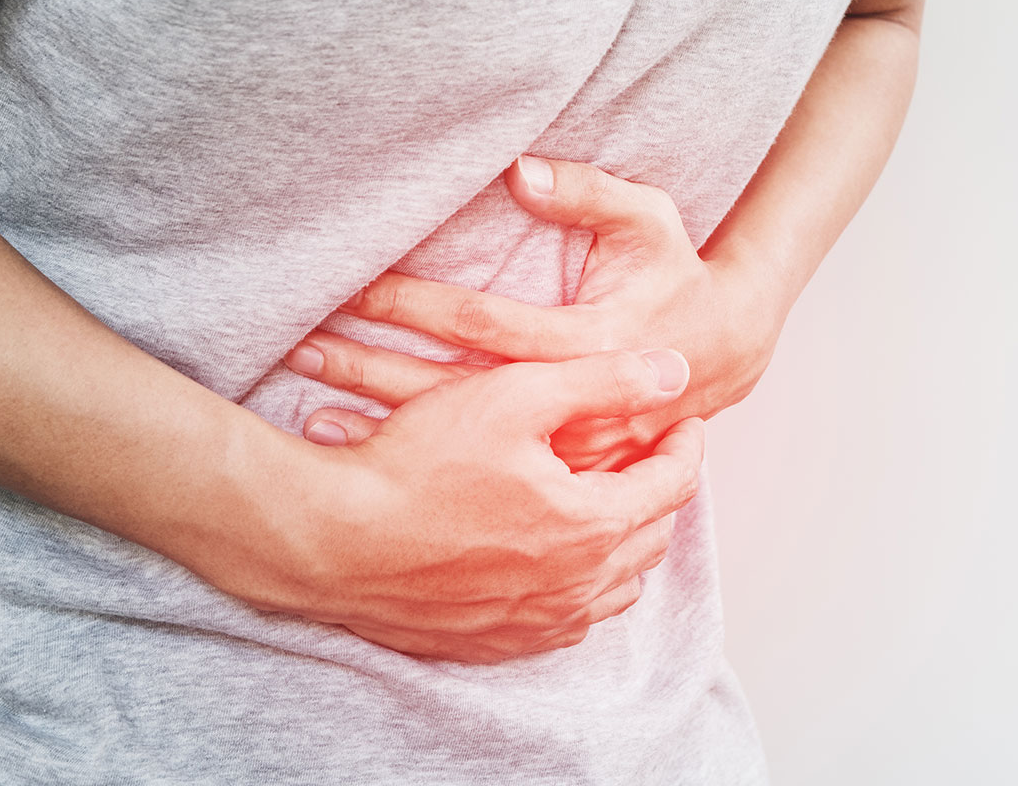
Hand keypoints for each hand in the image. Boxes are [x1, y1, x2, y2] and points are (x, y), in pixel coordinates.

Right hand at [231, 347, 703, 662]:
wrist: (331, 538)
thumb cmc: (418, 461)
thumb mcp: (516, 393)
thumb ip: (603, 381)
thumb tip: (678, 373)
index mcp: (591, 524)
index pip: (672, 485)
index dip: (685, 445)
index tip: (684, 420)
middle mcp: (574, 586)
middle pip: (651, 539)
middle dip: (660, 491)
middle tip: (649, 454)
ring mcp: (534, 623)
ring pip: (615, 589)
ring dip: (627, 543)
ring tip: (611, 501)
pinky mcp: (494, 643)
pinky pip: (567, 622)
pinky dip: (583, 586)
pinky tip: (561, 556)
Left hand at [285, 156, 782, 469]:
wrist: (725, 350)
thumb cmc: (677, 275)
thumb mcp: (650, 220)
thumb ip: (588, 192)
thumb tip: (519, 171)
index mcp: (590, 342)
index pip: (481, 324)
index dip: (414, 306)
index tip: (352, 288)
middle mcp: (575, 405)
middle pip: (453, 392)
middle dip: (373, 368)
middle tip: (301, 350)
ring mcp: (568, 448)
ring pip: (462, 445)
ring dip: (385, 425)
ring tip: (309, 413)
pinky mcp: (562, 471)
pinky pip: (480, 473)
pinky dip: (421, 463)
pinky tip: (364, 454)